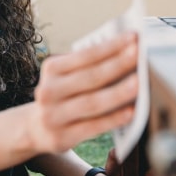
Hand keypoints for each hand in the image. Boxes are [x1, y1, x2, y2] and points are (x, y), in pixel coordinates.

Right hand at [29, 32, 138, 154]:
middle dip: (118, 64)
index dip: (111, 46)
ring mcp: (53, 116)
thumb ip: (90, 67)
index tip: (134, 38)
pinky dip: (113, 119)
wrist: (35, 129)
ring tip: (139, 84)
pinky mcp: (61, 137)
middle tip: (140, 55)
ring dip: (118, 92)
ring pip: (92, 102)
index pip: (86, 55)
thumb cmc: (63, 97)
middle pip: (90, 77)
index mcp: (52, 68)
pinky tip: (130, 112)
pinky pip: (93, 127)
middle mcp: (49, 91)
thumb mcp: (67, 77)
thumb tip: (128, 55)